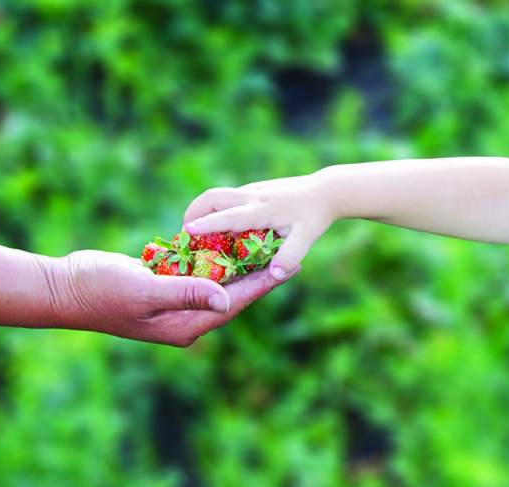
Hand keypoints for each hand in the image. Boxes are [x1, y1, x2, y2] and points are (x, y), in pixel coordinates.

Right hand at [44, 250, 299, 346]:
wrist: (64, 287)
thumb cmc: (101, 291)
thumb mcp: (145, 291)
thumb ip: (185, 292)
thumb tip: (226, 298)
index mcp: (183, 324)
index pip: (233, 304)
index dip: (263, 286)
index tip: (290, 269)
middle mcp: (182, 316)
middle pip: (229, 294)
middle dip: (257, 275)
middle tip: (287, 256)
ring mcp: (170, 301)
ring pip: (212, 281)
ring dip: (235, 264)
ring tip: (263, 246)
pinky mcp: (158, 284)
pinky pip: (191, 271)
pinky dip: (208, 257)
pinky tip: (225, 241)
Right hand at [182, 173, 334, 280]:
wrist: (325, 191)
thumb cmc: (314, 217)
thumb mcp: (305, 239)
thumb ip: (289, 256)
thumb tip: (276, 274)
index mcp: (261, 210)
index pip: (229, 216)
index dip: (207, 224)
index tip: (186, 230)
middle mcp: (251, 197)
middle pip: (212, 197)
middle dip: (193, 213)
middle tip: (183, 236)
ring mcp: (249, 191)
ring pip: (215, 196)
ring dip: (200, 211)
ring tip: (193, 234)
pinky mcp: (251, 190)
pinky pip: (225, 198)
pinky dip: (212, 210)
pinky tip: (213, 227)